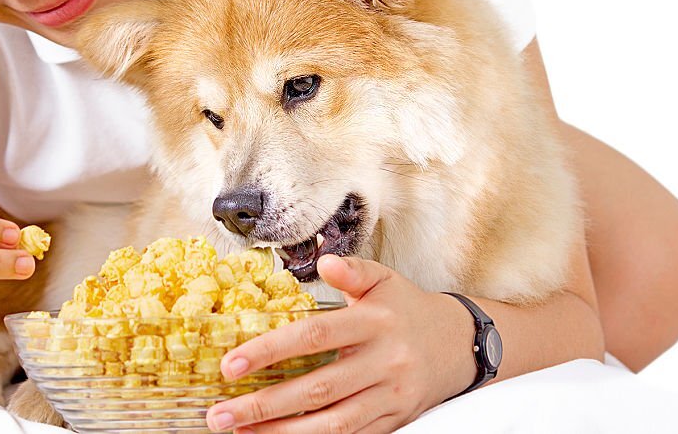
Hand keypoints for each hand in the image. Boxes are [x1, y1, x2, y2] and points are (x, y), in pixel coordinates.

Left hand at [205, 255, 476, 432]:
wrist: (458, 345)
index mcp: (375, 322)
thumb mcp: (385, 280)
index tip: (231, 364)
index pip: (316, 337)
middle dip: (264, 405)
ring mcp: (389, 397)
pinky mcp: (393, 421)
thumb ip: (353, 270)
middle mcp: (383, 362)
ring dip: (282, 433)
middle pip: (317, 389)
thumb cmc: (407, 309)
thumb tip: (323, 261)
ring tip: (240, 433)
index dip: (271, 350)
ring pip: (332, 423)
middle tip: (219, 414)